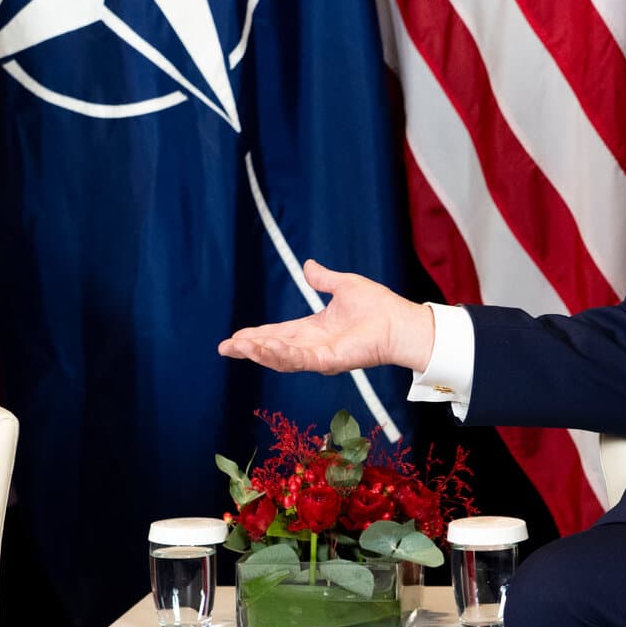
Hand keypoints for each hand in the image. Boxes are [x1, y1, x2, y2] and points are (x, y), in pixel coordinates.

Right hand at [217, 259, 433, 375]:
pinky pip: (300, 359)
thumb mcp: (343, 286)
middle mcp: (313, 346)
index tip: (234, 337)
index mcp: (313, 329)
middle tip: (225, 348)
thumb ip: (323, 279)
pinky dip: (281, 354)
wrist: (400, 321)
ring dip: (259, 352)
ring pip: (282, 358)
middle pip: (273, 349)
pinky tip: (264, 348)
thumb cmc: (378, 306)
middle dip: (248, 349)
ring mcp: (320, 356)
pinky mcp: (329, 361)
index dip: (256, 336)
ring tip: (239, 346)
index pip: (278, 334)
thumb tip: (308, 266)